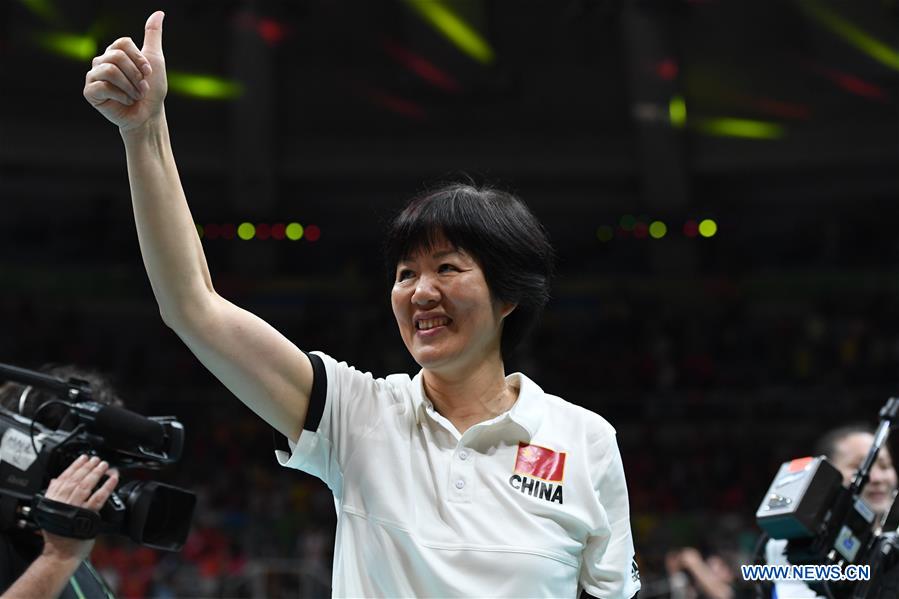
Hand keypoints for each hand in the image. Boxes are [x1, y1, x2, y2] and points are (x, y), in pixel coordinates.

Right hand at [40, 455, 118, 563]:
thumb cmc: (57, 535)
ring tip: (104, 465)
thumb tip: (54, 480)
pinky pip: (99, 497)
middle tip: (96, 459)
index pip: (63, 478)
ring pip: (86, 486)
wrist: (61, 554)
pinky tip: (112, 479)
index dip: (75, 466)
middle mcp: (62, 503)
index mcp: (52, 500)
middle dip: (88, 467)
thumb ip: (52, 495)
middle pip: (76, 479)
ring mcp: (75, 508)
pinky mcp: (87, 515)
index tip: (83, 458)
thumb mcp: (48, 512)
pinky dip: (107, 486)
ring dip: (96, 473)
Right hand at [83, 11, 166, 131]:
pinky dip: (121, 96)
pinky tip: (125, 102)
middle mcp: (101, 61)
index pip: (122, 43)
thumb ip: (153, 35)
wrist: (148, 116)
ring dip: (130, 87)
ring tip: (135, 96)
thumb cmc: (152, 90)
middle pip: (116, 56)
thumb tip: (159, 13)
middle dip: (136, 75)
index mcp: (114, 52)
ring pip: (110, 70)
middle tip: (142, 88)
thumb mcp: (156, 60)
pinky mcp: (90, 92)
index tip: (148, 73)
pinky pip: (103, 86)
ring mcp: (93, 76)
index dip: (139, 59)